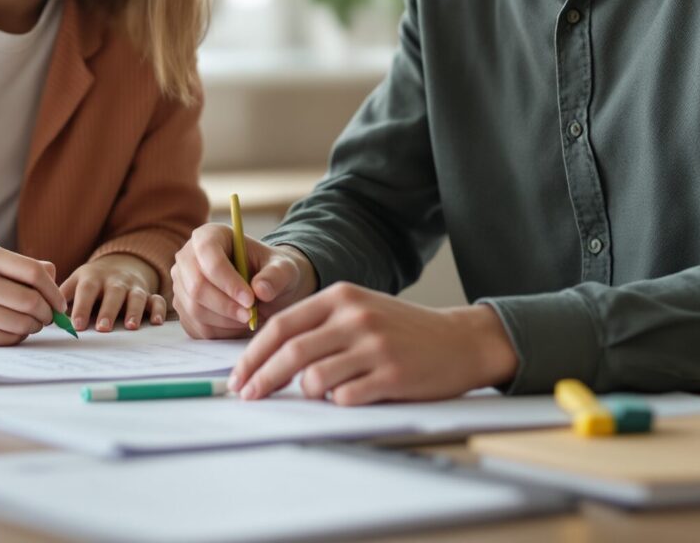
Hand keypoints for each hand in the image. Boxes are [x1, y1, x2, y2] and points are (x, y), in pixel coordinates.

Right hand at [0, 244, 66, 345]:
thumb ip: (21, 266)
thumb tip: (54, 276)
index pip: (34, 273)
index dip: (54, 291)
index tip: (59, 303)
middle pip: (31, 300)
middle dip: (47, 313)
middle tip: (48, 317)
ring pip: (21, 323)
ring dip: (34, 327)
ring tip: (31, 324)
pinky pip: (7, 338)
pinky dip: (17, 337)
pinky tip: (13, 330)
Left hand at [61, 254, 164, 332]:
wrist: (119, 265)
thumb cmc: (91, 282)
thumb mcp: (75, 283)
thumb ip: (63, 298)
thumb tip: (47, 318)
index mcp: (93, 277)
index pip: (86, 289)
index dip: (82, 306)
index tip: (76, 325)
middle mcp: (115, 280)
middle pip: (113, 292)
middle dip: (108, 310)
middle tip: (102, 329)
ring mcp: (133, 286)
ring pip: (136, 296)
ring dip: (134, 310)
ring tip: (130, 327)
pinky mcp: (148, 292)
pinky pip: (157, 299)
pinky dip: (159, 309)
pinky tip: (156, 322)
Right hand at [169, 222, 315, 339]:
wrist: (264, 288)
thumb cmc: (272, 272)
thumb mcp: (284, 268)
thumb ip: (276, 275)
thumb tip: (261, 290)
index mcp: (209, 235)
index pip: (208, 254)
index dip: (227, 280)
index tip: (250, 299)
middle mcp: (187, 257)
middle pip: (196, 286)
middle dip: (226, 305)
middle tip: (251, 315)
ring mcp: (182, 284)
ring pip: (195, 309)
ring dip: (226, 320)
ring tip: (249, 317)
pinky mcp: (183, 309)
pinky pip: (196, 327)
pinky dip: (220, 331)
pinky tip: (238, 323)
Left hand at [228, 284, 519, 404]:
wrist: (460, 341)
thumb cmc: (402, 329)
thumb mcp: (360, 310)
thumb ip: (319, 326)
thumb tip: (268, 358)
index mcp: (341, 297)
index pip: (280, 325)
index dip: (253, 354)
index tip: (238, 376)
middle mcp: (355, 317)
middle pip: (290, 353)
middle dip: (261, 379)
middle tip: (248, 397)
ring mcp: (374, 346)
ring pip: (314, 379)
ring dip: (304, 393)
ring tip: (314, 394)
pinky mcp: (392, 375)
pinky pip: (345, 397)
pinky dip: (336, 402)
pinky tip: (347, 397)